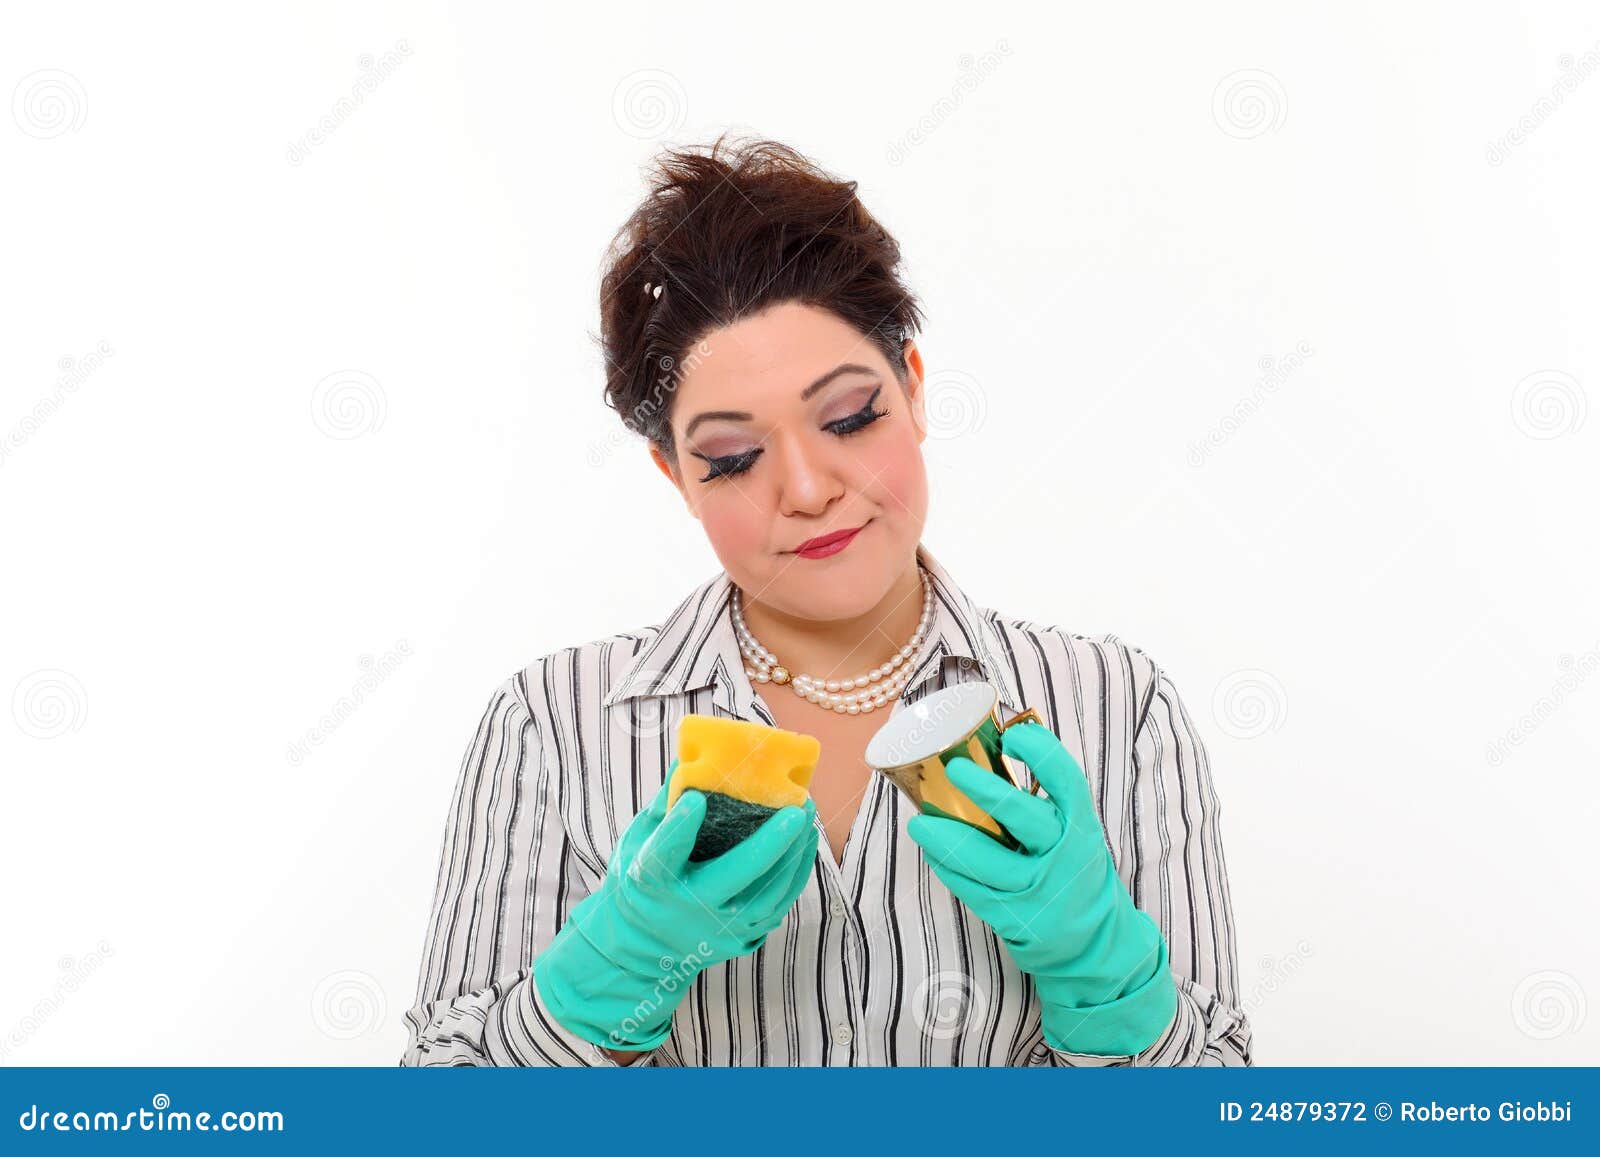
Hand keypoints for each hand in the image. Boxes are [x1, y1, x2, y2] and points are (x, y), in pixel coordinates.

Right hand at [534, 762, 817, 1049]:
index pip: (664, 853)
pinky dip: (796, 872)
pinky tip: (805, 844)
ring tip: (807, 815)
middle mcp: (688, 907)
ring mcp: (720, 928)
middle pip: (734, 875)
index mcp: (652, 881)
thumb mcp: (636, 843)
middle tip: (796, 811)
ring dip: (793, 853)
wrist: (642, 945)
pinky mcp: (742, 937)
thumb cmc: (640, 881)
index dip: (678, 828)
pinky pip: (778, 904)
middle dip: (770, 843)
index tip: (695, 799)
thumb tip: (691, 758)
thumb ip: (663, 805)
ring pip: (767, 892)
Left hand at [905, 721, 1175, 1055]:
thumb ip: (1047, 797)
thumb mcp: (1075, 830)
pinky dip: (948, 868)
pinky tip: (932, 852)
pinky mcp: (1013, 917)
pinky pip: (972, 889)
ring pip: (986, 860)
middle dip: (986, 790)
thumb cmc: (1073, 868)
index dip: (1040, 751)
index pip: (1066, 778)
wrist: (1094, 941)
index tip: (1011, 735)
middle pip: (1024, 816)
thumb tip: (995, 739)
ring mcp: (1037, 889)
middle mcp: (1063, 854)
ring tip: (918, 823)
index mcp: (1081, 824)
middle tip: (954, 769)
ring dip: (946, 838)